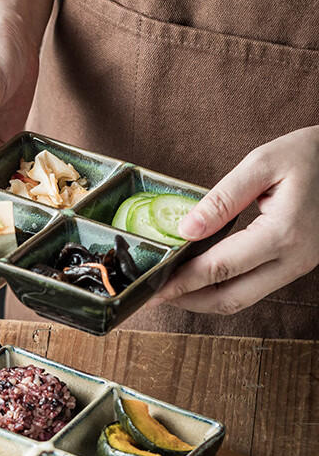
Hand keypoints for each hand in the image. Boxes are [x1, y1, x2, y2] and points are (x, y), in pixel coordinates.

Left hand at [152, 126, 318, 314]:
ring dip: (202, 300)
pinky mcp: (295, 266)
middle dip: (187, 301)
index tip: (152, 290)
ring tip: (170, 290)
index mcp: (284, 233)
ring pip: (241, 300)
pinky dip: (221, 290)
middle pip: (230, 299)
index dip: (181, 282)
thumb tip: (184, 230)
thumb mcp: (263, 163)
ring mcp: (297, 267)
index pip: (219, 268)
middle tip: (153, 296)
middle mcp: (293, 259)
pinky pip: (252, 289)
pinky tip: (198, 280)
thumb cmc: (311, 154)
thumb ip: (221, 199)